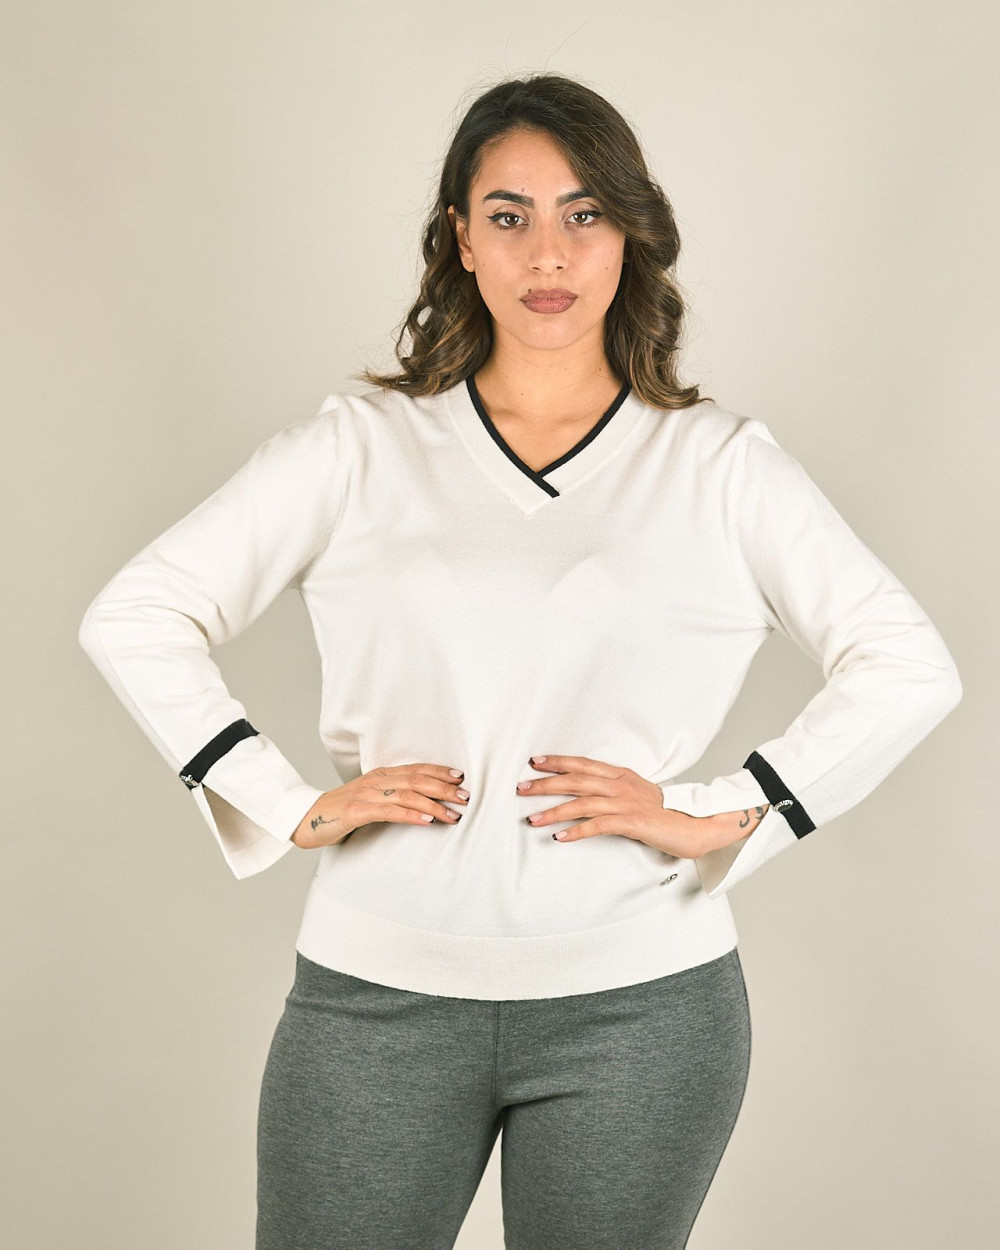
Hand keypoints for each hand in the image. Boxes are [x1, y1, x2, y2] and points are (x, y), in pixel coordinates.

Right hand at [291, 762, 468, 848]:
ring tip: (452, 813)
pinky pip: (389, 810)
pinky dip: (410, 814)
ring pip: (406, 794)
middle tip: (465, 796)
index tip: (460, 777)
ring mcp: (365, 794)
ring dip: (433, 804)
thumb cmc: (341, 811)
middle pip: (416, 779)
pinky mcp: (356, 810)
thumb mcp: (370, 799)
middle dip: (443, 787)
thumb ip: (393, 797)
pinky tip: (426, 820)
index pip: (416, 769)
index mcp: (380, 775)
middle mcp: (375, 781)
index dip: (439, 772)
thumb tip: (425, 804)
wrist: (305, 819)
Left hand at [517, 754, 711, 858]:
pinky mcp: (633, 823)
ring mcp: (627, 803)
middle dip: (546, 784)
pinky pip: (598, 825)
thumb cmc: (666, 813)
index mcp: (621, 775)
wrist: (697, 824)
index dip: (558, 761)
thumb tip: (586, 794)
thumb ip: (613, 790)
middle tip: (521, 788)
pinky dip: (577, 831)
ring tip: (532, 819)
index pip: (583, 763)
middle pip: (576, 780)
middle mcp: (621, 785)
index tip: (534, 761)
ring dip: (554, 811)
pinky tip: (560, 837)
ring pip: (582, 803)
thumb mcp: (637, 794)